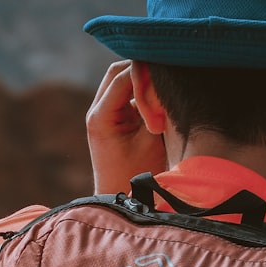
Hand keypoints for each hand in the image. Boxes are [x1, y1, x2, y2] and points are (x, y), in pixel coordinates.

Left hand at [86, 61, 166, 194]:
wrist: (119, 198)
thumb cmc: (136, 174)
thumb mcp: (151, 140)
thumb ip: (155, 108)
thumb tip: (166, 81)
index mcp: (100, 116)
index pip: (123, 77)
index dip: (147, 70)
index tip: (169, 73)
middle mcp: (96, 110)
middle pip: (117, 72)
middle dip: (142, 68)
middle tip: (167, 73)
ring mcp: (102, 113)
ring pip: (121, 80)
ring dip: (141, 78)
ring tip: (164, 84)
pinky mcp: (113, 118)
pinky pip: (126, 93)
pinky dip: (141, 90)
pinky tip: (159, 94)